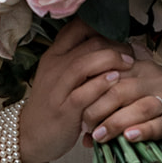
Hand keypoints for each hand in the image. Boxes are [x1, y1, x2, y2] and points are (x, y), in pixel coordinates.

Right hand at [16, 19, 135, 162]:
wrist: (30, 135)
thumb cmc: (53, 104)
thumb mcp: (59, 76)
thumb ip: (79, 60)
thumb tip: (110, 44)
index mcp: (53, 56)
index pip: (76, 28)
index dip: (101, 27)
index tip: (119, 34)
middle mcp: (54, 68)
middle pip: (87, 44)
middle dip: (114, 44)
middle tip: (131, 52)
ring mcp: (58, 89)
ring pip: (84, 64)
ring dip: (111, 60)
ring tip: (129, 63)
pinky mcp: (65, 110)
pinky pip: (84, 93)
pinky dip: (102, 84)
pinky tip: (116, 80)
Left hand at [82, 49, 161, 146]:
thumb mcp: (140, 87)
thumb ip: (113, 101)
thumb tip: (82, 126)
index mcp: (140, 68)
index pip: (110, 73)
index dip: (90, 88)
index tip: (74, 104)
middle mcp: (155, 80)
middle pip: (123, 90)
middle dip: (99, 108)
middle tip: (84, 124)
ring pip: (141, 107)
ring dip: (118, 122)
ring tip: (100, 136)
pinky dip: (144, 131)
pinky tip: (129, 138)